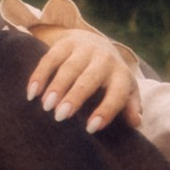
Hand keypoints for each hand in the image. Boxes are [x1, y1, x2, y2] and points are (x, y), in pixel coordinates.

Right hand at [0, 0, 143, 131]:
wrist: (94, 41)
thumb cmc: (109, 77)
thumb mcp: (125, 89)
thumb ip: (130, 106)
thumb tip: (136, 123)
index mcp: (121, 74)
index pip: (116, 94)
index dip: (105, 111)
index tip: (90, 128)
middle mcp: (104, 59)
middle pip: (89, 79)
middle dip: (75, 97)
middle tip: (60, 116)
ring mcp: (84, 49)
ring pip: (68, 68)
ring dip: (56, 87)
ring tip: (45, 106)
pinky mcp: (64, 43)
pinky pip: (50, 59)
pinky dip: (40, 75)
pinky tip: (32, 93)